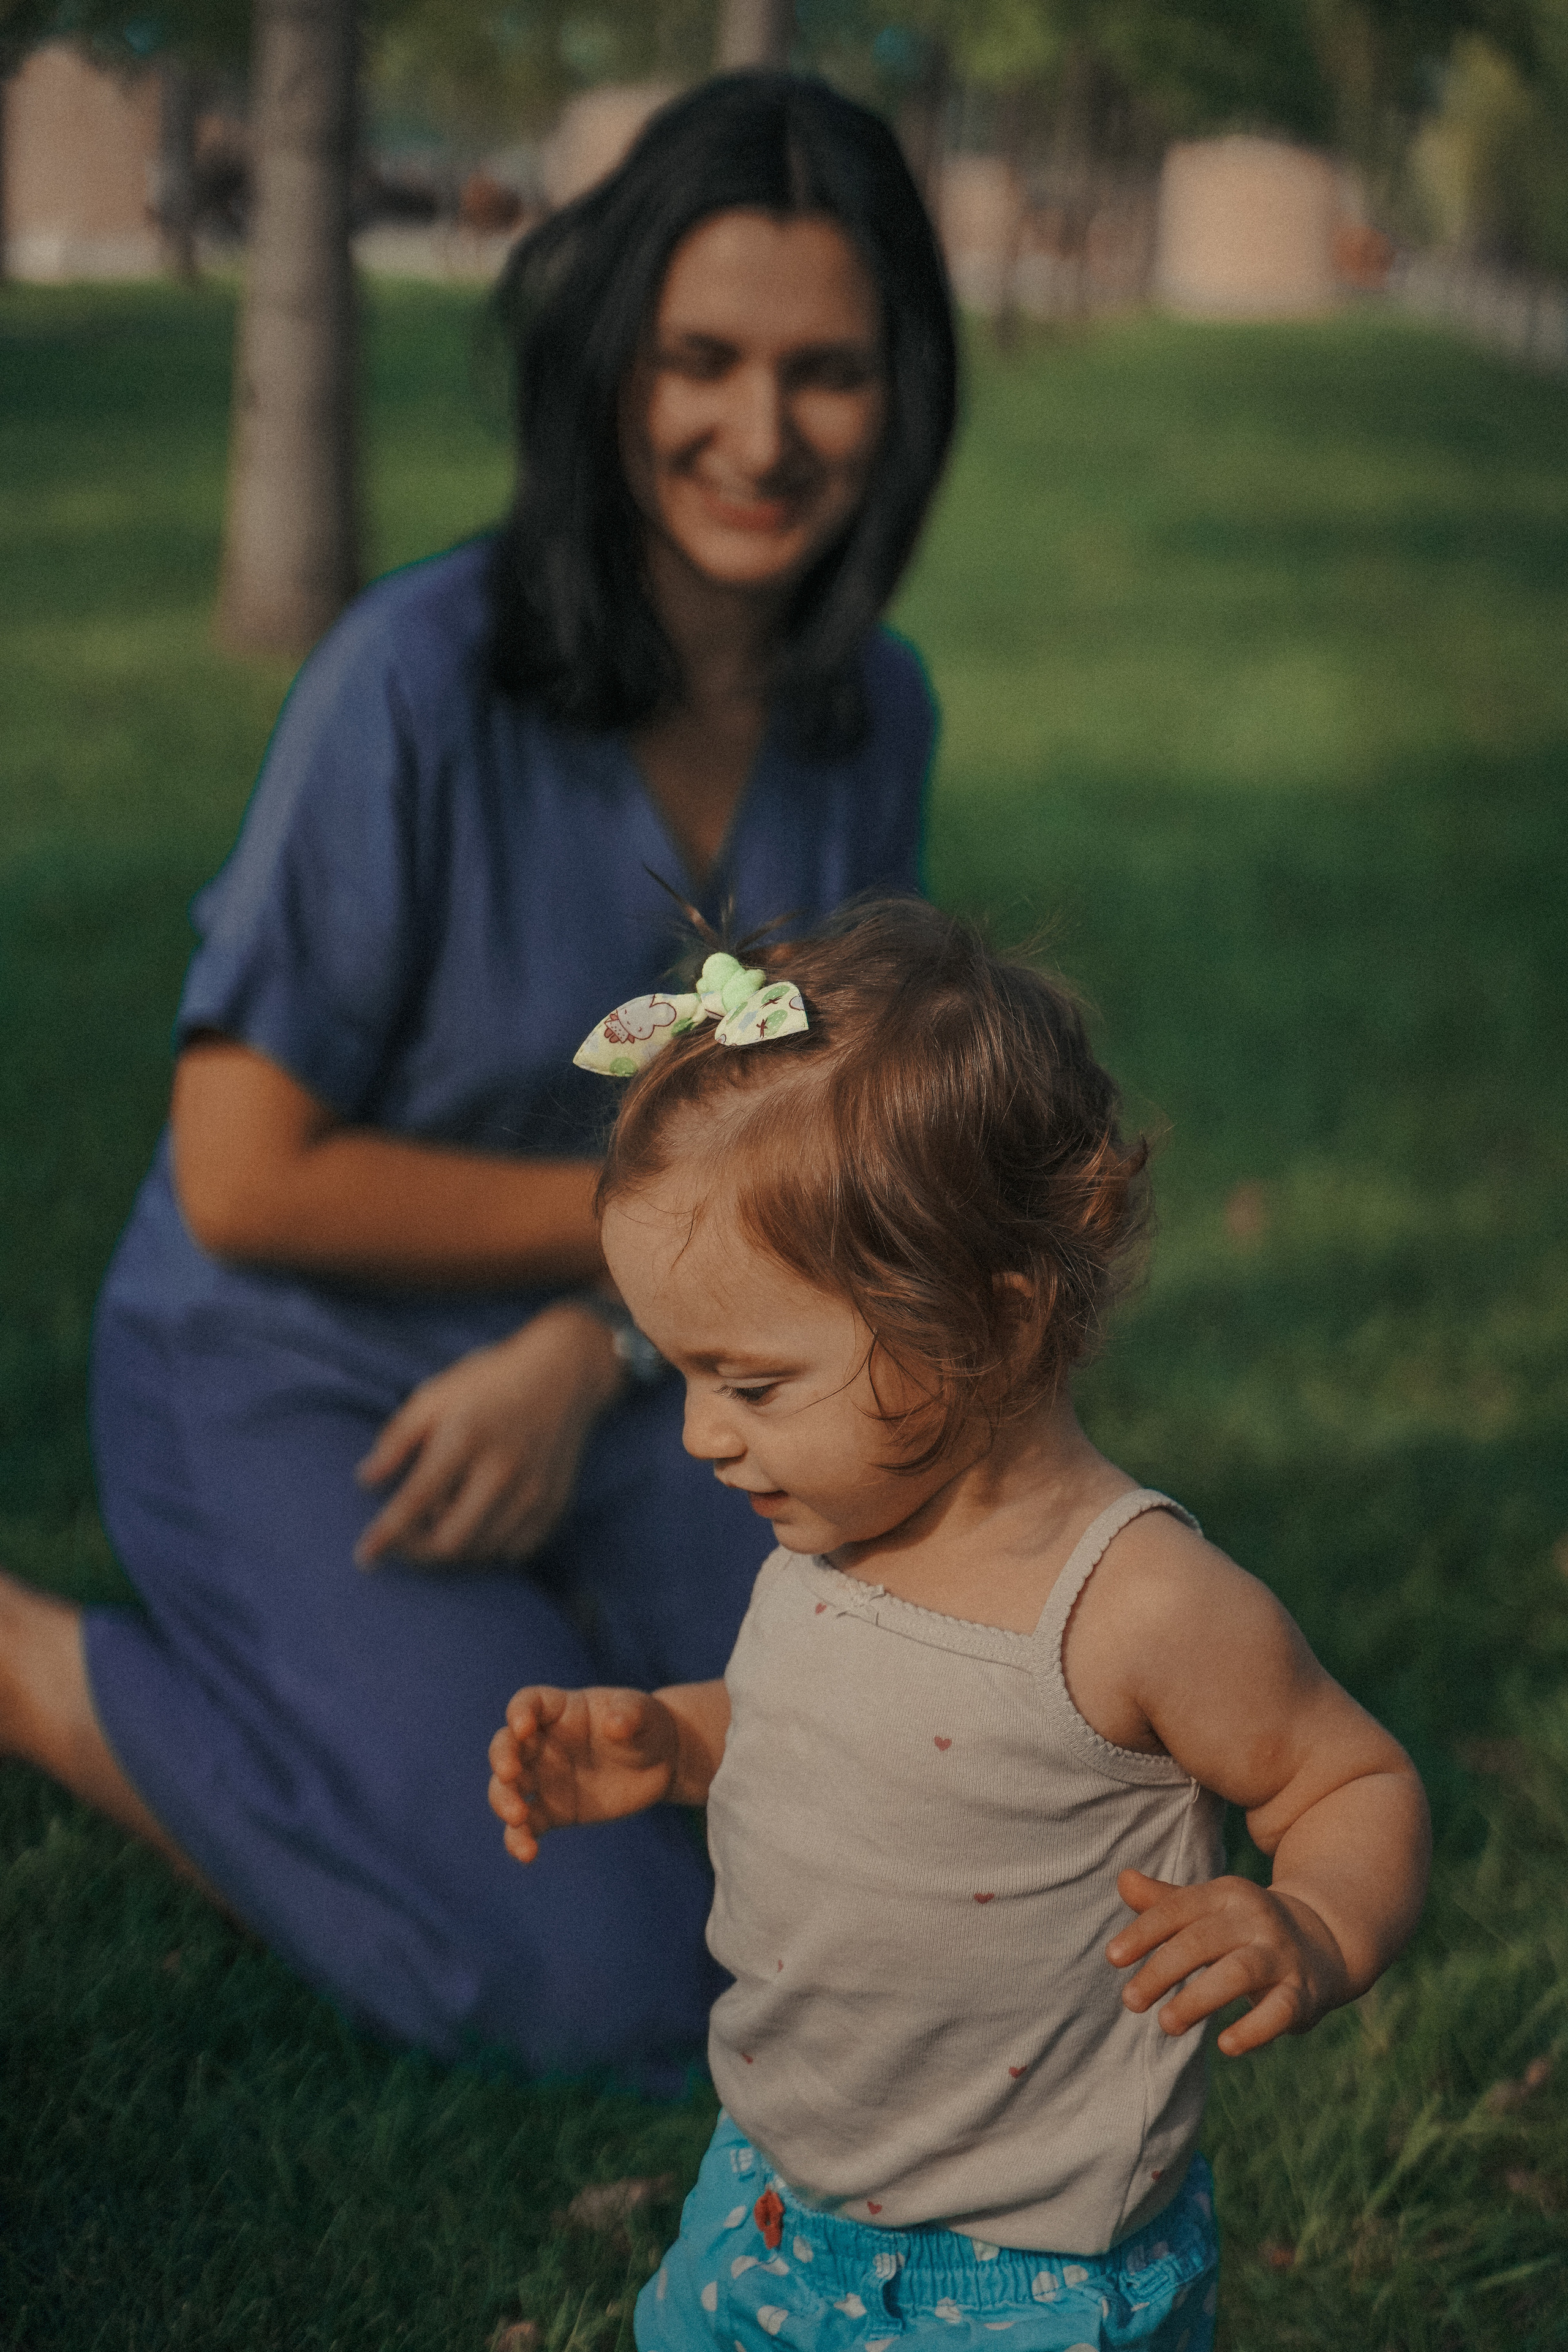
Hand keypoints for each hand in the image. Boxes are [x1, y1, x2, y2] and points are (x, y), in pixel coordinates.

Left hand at [354, 1305, 621, 1567]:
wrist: (562, 1373)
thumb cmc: (488, 1382)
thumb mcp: (434, 1394)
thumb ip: (397, 1438)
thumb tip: (366, 1479)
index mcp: (466, 1436)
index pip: (417, 1501)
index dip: (387, 1535)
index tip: (365, 1557)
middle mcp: (502, 1468)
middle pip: (450, 1542)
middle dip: (417, 1552)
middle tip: (402, 1541)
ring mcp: (533, 1490)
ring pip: (481, 1552)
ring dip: (451, 1551)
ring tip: (439, 1524)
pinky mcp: (553, 1504)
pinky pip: (513, 1551)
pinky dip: (487, 1549)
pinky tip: (476, 1524)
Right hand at [488, 1685, 680, 1861]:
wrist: (660, 1763)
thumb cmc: (647, 1726)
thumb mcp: (645, 1713)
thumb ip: (629, 1714)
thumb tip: (614, 1725)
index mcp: (562, 1710)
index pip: (528, 1703)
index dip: (519, 1712)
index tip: (523, 1727)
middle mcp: (544, 1743)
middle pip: (506, 1745)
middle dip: (501, 1758)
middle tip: (509, 1774)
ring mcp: (545, 1778)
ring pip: (507, 1788)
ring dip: (503, 1800)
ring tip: (518, 1817)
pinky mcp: (553, 1811)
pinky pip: (528, 1826)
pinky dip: (519, 1840)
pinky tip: (527, 1854)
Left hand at [1106, 1868, 1351, 2056]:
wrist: (1324, 1939)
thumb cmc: (1244, 1927)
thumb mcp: (1209, 1909)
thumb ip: (1165, 1901)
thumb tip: (1122, 1879)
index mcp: (1228, 1894)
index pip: (1178, 1909)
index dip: (1143, 1932)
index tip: (1112, 1958)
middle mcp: (1256, 1919)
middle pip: (1201, 1941)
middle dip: (1161, 1971)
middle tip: (1130, 2002)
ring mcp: (1282, 1956)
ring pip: (1237, 1973)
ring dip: (1197, 2000)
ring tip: (1165, 2024)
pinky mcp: (1302, 1994)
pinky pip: (1279, 2012)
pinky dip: (1253, 2030)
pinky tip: (1224, 2045)